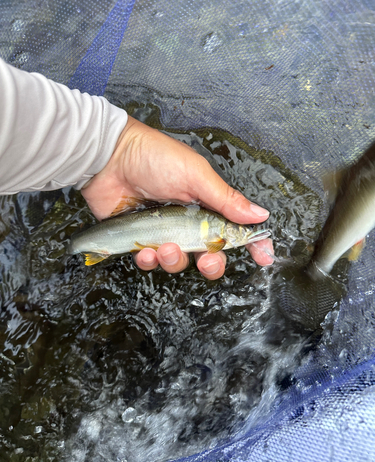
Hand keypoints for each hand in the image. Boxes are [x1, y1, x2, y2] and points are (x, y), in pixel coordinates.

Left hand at [81, 116, 273, 278]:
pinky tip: (144, 250)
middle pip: (209, 255)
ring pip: (179, 262)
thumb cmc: (154, 157)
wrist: (109, 158)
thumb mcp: (195, 175)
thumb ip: (226, 199)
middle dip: (211, 264)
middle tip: (207, 260)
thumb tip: (259, 214)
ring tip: (163, 246)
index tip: (264, 256)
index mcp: (206, 205)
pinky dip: (148, 260)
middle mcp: (188, 223)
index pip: (234, 230)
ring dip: (174, 260)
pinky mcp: (140, 241)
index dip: (251, 245)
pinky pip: (150, 262)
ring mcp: (163, 233)